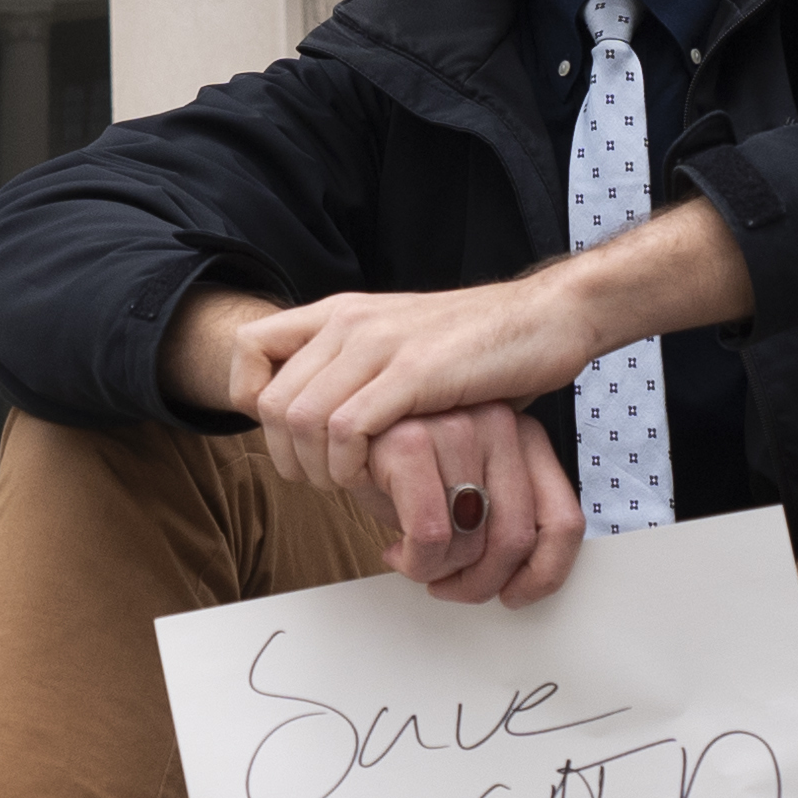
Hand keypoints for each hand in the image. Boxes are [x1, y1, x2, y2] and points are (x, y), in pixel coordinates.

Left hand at [244, 281, 589, 493]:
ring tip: (353, 483)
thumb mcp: (401, 349)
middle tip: (327, 480)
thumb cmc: (481, 349)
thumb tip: (316, 421)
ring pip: (298, 419)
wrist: (548, 318)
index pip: (249, 348)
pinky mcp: (413, 373)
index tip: (289, 435)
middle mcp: (349, 322)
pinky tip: (376, 476)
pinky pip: (345, 428)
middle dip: (289, 458)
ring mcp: (379, 344)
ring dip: (318, 469)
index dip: (251, 401)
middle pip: (269, 402)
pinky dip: (349, 466)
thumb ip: (356, 373)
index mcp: (341, 314)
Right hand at [359, 400, 583, 606]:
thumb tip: (518, 580)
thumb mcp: (464, 489)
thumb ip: (500, 520)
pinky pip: (429, 537)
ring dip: (438, 574)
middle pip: (515, 541)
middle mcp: (499, 424)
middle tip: (449, 586)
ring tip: (417, 562)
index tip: (514, 596)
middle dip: (478, 584)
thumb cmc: (402, 467)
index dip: (543, 575)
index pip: (562, 522)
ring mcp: (456, 428)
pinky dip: (414, 563)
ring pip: (471, 544)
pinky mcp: (410, 441)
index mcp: (525, 436)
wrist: (340, 436)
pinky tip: (397, 553)